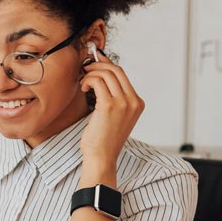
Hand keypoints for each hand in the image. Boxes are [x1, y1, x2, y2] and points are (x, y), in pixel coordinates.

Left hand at [79, 52, 144, 167]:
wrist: (101, 157)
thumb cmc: (104, 139)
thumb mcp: (116, 116)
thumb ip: (115, 98)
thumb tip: (102, 75)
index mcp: (137, 103)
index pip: (123, 74)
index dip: (107, 64)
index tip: (95, 63)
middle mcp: (133, 102)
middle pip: (116, 70)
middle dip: (98, 64)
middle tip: (86, 68)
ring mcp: (123, 103)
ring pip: (106, 74)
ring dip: (91, 73)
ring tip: (83, 82)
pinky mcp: (109, 106)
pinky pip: (97, 81)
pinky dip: (88, 80)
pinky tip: (83, 88)